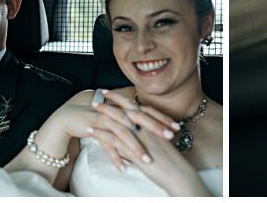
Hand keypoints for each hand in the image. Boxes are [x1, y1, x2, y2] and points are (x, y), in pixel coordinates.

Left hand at [83, 92, 205, 195]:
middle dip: (113, 99)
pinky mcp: (131, 148)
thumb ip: (150, 137)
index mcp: (153, 124)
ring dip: (104, 113)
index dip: (125, 99)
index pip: (137, 107)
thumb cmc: (172, 162)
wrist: (176, 172)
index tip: (115, 93)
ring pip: (118, 120)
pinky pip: (111, 138)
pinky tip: (90, 131)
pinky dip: (100, 133)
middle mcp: (145, 126)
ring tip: (92, 108)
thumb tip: (140, 136)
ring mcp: (138, 136)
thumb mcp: (162, 144)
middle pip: (126, 109)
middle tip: (102, 93)